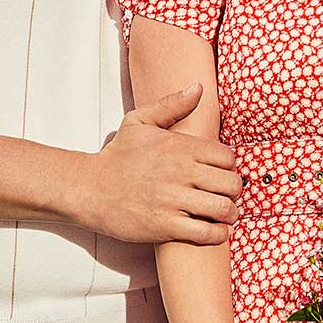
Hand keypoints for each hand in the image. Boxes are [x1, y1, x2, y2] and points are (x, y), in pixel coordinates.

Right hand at [73, 83, 240, 244]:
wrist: (88, 189)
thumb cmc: (116, 156)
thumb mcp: (139, 121)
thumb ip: (171, 105)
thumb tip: (197, 88)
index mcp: (181, 147)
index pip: (228, 158)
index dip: (229, 167)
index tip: (221, 174)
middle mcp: (181, 172)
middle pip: (231, 184)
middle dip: (234, 191)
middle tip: (226, 195)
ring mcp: (174, 200)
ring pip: (224, 209)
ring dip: (230, 214)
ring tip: (224, 214)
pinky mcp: (165, 226)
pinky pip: (206, 233)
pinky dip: (217, 234)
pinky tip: (213, 231)